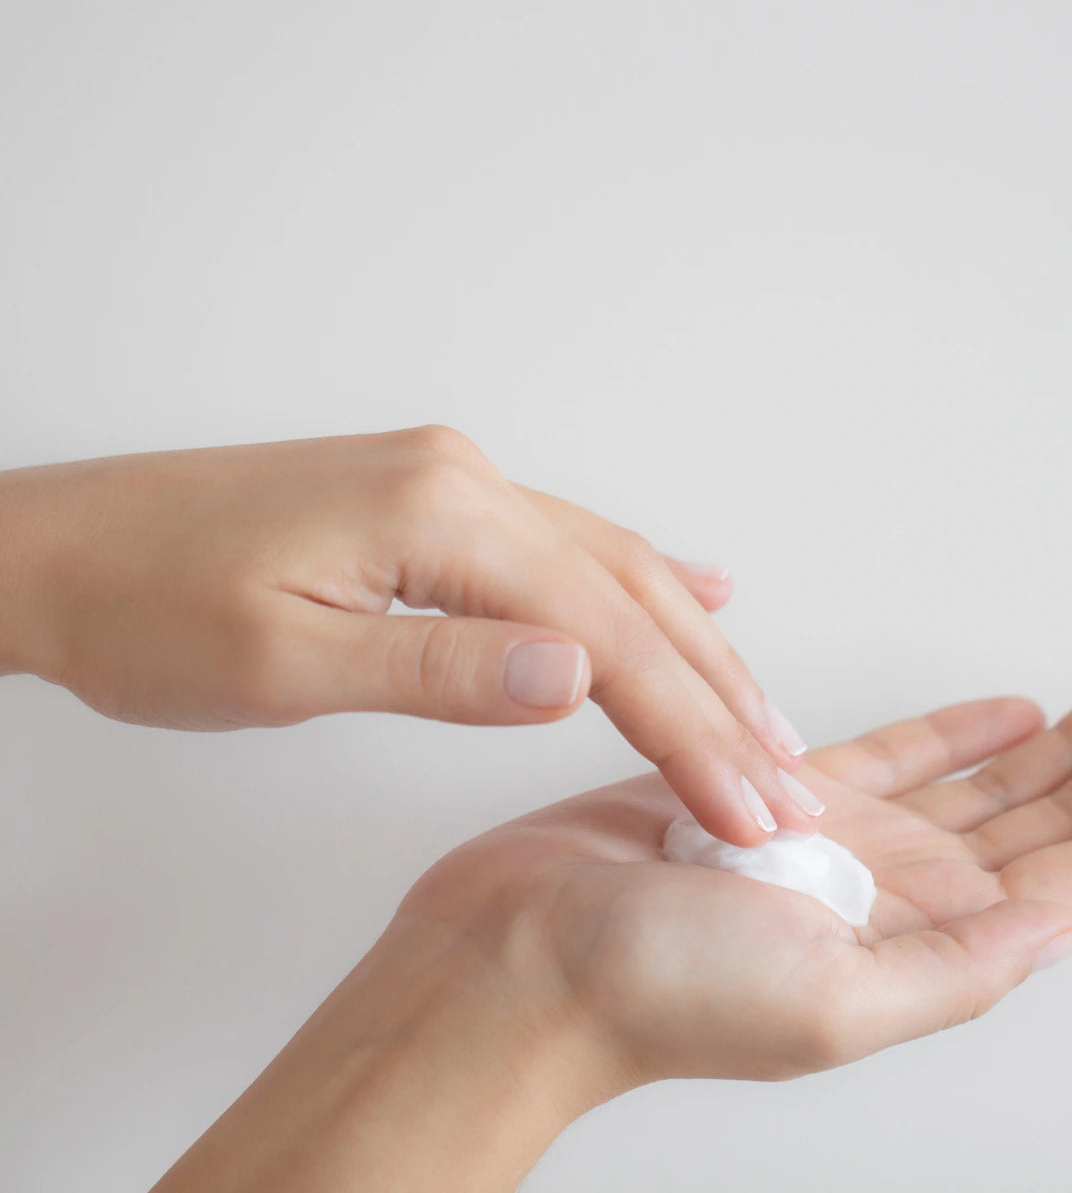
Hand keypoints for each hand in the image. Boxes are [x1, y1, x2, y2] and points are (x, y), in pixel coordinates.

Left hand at [0, 426, 816, 842]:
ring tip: (764, 717)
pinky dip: (642, 582)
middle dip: (715, 697)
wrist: (57, 548)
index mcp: (437, 513)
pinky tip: (698, 589)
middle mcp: (464, 480)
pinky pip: (567, 543)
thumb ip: (443, 670)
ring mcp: (455, 482)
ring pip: (611, 568)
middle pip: (628, 596)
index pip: (602, 635)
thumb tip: (579, 679)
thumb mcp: (286, 665)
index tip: (745, 802)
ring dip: (695, 647)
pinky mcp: (438, 501)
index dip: (685, 728)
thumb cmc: (146, 609)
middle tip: (786, 779)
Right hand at [405, 657, 1071, 1081]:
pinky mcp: (787, 794)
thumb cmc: (649, 995)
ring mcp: (853, 845)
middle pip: (1068, 813)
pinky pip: (902, 756)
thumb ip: (955, 969)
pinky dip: (965, 729)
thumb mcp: (827, 1002)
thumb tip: (1069, 933)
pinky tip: (1019, 707)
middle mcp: (909, 898)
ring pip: (1001, 777)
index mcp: (933, 948)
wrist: (517, 958)